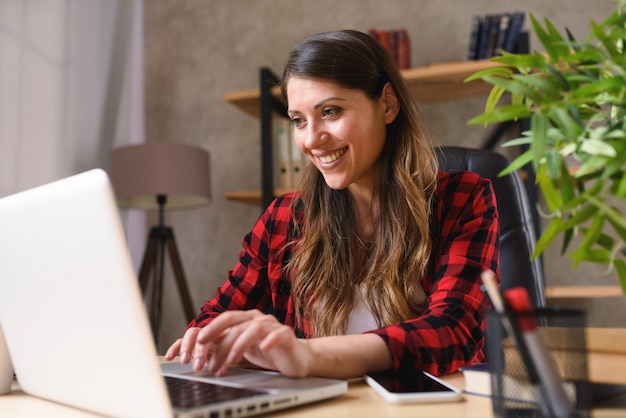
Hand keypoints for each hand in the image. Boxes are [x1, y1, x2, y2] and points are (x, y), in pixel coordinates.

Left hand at [165, 310, 311, 377]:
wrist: (295, 358)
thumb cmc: (267, 352)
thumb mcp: (243, 348)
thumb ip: (226, 344)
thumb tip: (200, 350)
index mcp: (247, 319)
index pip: (226, 318)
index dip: (212, 328)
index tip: (199, 341)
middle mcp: (259, 318)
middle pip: (236, 322)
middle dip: (220, 341)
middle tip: (210, 359)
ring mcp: (273, 325)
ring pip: (253, 329)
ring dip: (239, 346)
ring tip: (230, 362)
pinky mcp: (287, 335)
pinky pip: (278, 334)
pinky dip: (270, 340)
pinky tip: (263, 348)